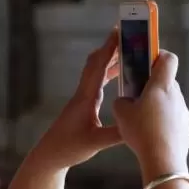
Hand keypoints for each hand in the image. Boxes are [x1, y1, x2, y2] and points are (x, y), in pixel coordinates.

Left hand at [34, 28, 123, 168]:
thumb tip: (139, 124)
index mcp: (85, 98)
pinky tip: (119, 76)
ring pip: (96, 73)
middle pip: (96, 64)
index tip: (119, 32)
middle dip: (111, 48)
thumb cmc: (68, 148)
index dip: (109, 49)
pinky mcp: (83, 106)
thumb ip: (117, 134)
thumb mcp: (95, 142)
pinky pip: (97, 83)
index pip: (98, 67)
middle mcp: (82, 94)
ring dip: (111, 60)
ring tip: (129, 51)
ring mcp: (82, 99)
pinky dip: (108, 75)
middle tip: (128, 36)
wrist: (50, 156)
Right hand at [110, 50, 188, 180]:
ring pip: (168, 98)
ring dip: (155, 102)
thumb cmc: (141, 132)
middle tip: (135, 92)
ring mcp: (182, 111)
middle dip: (151, 83)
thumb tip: (125, 100)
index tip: (145, 59)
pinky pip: (172, 115)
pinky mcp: (185, 125)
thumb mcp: (121, 114)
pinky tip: (150, 132)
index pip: (168, 58)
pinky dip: (161, 118)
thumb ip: (122, 101)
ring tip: (140, 117)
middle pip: (166, 79)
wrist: (163, 161)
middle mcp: (176, 95)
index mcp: (161, 86)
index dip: (158, 54)